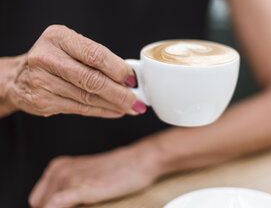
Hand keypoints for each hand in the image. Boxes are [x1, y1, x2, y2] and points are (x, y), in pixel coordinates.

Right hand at [6, 24, 145, 117]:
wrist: (18, 77)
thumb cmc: (54, 59)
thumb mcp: (71, 47)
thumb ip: (96, 58)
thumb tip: (130, 76)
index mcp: (58, 37)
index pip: (95, 54)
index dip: (118, 69)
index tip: (133, 79)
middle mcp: (47, 57)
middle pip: (92, 79)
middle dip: (119, 93)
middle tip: (137, 100)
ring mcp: (42, 81)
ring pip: (87, 97)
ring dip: (114, 105)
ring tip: (131, 107)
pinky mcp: (42, 102)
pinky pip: (80, 109)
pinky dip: (102, 111)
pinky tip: (115, 111)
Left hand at [29, 146, 160, 207]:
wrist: (140, 160)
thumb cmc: (120, 169)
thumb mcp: (87, 175)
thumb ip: (69, 189)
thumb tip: (58, 203)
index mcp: (58, 166)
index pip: (38, 200)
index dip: (49, 207)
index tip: (69, 205)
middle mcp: (59, 171)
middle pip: (39, 206)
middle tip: (80, 205)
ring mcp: (68, 179)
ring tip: (87, 204)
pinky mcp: (80, 188)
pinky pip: (55, 206)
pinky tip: (81, 205)